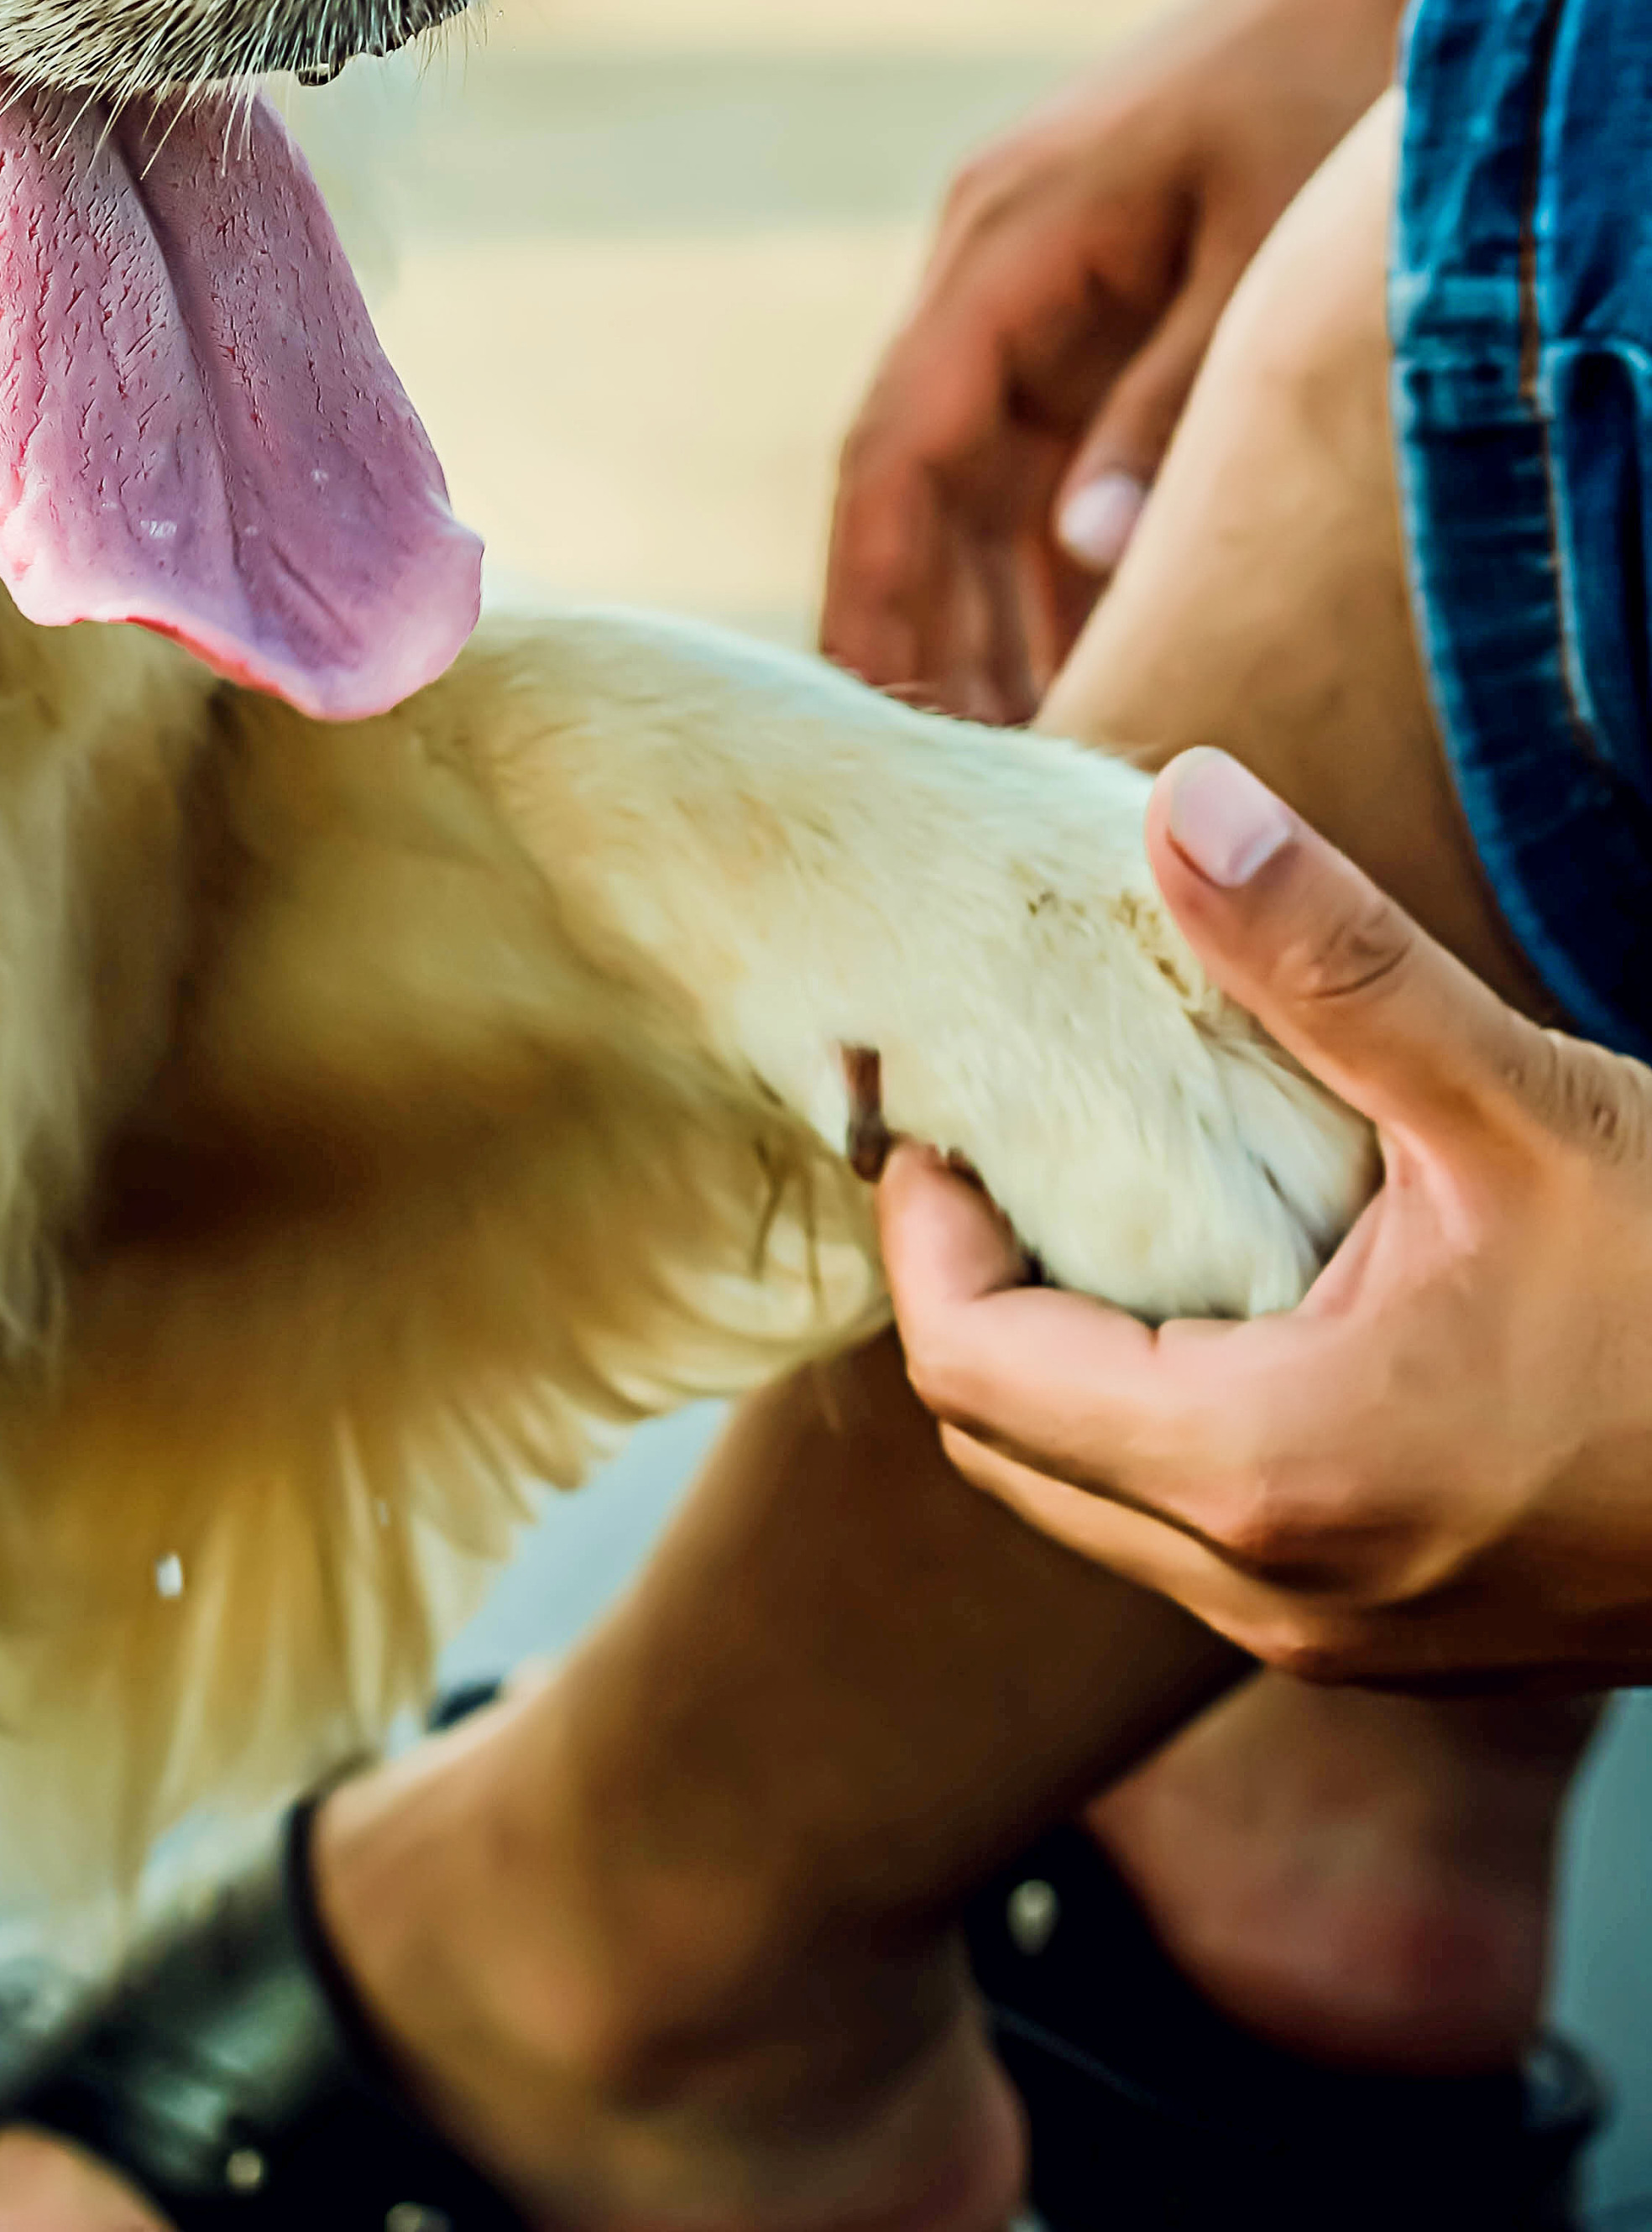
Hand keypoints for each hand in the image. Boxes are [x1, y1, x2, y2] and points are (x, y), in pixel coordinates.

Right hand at [823, 0, 1651, 719]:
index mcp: (1002, 242)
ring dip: (988, 605)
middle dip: (924, 629)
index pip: (894, 450)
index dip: (872, 590)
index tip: (871, 723)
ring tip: (1017, 756)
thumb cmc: (1340, 77)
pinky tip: (1086, 657)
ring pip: (978, 482)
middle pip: (916, 483)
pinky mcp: (1098, 303)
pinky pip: (1046, 455)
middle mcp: (991, 267)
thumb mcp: (1259, 254)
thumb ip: (1168, 407)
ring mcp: (1040, 285)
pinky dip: (1052, 556)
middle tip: (950, 789)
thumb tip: (1088, 566)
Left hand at [880, 749, 1651, 1689]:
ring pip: (1101, 1508)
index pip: (971, 1367)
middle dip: (972, 1296)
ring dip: (1067, 1366)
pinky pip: (1205, 1539)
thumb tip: (1180, 801)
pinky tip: (1229, 1299)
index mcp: (1264, 1469)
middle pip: (1007, 1452)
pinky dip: (1164, 1424)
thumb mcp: (1516, 1101)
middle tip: (992, 1146)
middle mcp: (1275, 1589)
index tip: (937, 1111)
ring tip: (1093, 1206)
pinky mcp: (1404, 1638)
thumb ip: (1329, 961)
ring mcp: (1342, 1639)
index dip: (924, 1228)